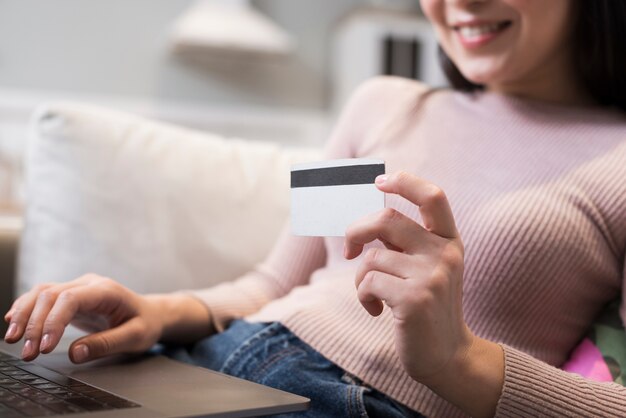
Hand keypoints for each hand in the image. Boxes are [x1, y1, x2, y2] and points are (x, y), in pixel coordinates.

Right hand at [3, 274, 164, 362]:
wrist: (150, 313)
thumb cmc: (145, 323)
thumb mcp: (135, 337)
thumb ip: (107, 344)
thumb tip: (75, 353)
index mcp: (106, 291)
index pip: (71, 299)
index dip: (53, 321)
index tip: (46, 347)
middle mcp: (89, 284)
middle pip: (50, 295)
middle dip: (35, 324)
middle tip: (28, 353)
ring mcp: (78, 288)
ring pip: (41, 293)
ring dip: (25, 316)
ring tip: (13, 340)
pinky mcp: (70, 296)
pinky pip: (42, 297)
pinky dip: (26, 308)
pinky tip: (14, 322)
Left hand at [344, 171, 472, 383]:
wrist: (447, 356)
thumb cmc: (428, 307)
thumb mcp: (426, 269)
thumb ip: (406, 243)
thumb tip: (368, 221)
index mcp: (449, 241)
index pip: (434, 197)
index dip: (405, 182)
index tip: (380, 182)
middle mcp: (444, 254)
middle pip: (387, 218)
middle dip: (357, 230)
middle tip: (349, 251)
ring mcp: (431, 276)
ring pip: (372, 257)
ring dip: (361, 278)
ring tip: (374, 295)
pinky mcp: (414, 299)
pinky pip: (368, 281)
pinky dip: (363, 296)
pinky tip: (376, 310)